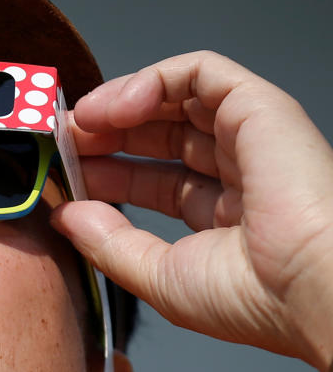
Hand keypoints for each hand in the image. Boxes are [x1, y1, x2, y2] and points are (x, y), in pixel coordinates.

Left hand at [51, 51, 332, 371]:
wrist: (315, 290)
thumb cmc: (254, 298)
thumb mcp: (159, 275)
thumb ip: (108, 242)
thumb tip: (65, 215)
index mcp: (223, 216)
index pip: (153, 180)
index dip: (107, 172)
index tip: (65, 173)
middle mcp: (239, 172)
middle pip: (160, 135)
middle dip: (106, 134)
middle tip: (64, 140)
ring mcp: (251, 138)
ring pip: (176, 98)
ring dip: (120, 103)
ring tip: (81, 121)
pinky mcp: (260, 107)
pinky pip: (200, 72)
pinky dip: (152, 79)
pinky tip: (115, 106)